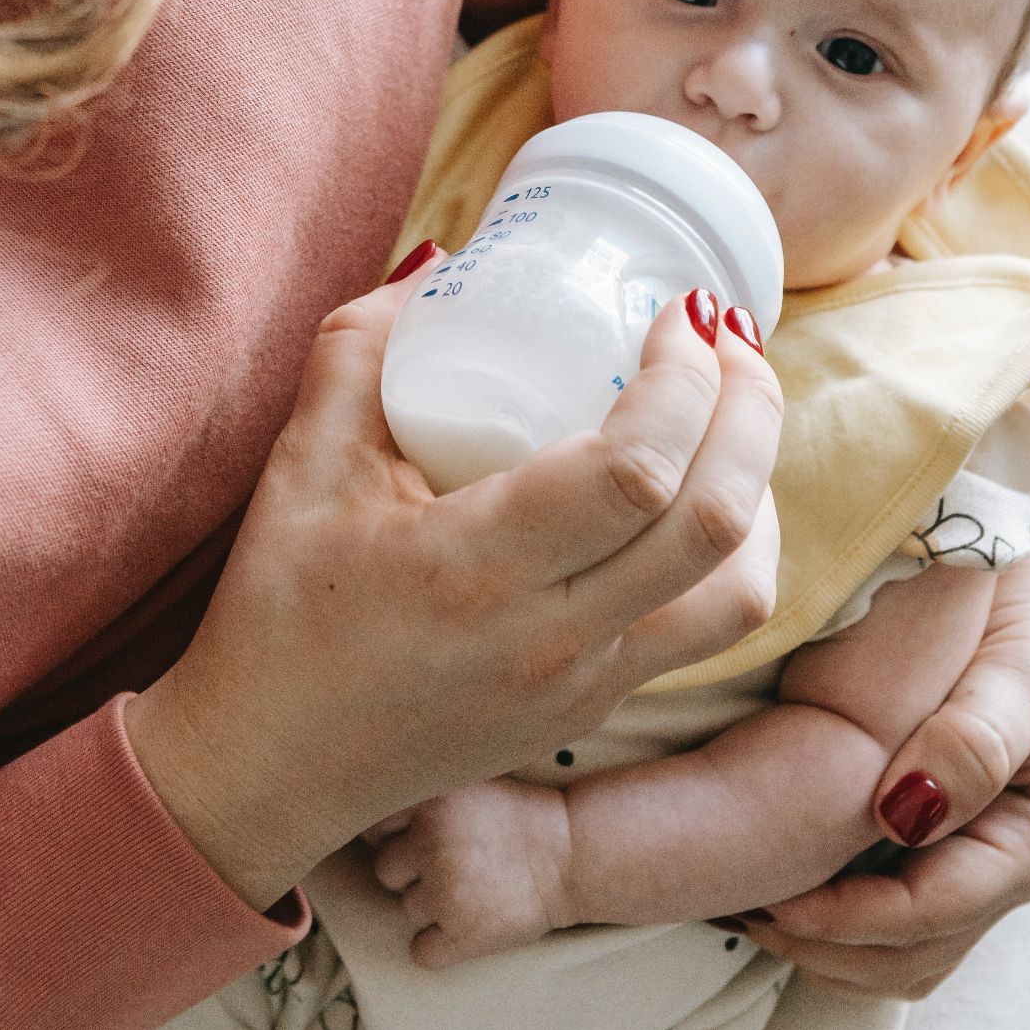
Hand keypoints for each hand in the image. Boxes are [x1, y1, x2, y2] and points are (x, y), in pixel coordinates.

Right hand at [125, 265, 781, 913]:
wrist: (270, 768)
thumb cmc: (280, 610)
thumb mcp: (302, 461)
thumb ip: (363, 345)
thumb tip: (441, 261)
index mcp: (479, 568)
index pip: (636, 471)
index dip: (684, 380)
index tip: (678, 314)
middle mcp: (553, 637)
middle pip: (718, 524)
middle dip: (752, 411)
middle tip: (731, 341)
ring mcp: (584, 686)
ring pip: (739, 591)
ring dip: (758, 489)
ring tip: (730, 415)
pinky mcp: (594, 712)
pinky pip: (707, 630)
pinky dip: (732, 551)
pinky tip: (697, 493)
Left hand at [367, 780, 573, 964]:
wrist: (570, 854)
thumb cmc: (516, 816)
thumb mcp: (467, 782)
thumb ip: (422, 795)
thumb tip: (371, 816)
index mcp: (429, 800)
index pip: (373, 827)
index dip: (394, 836)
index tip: (419, 837)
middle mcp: (430, 842)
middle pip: (386, 871)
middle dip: (414, 871)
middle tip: (454, 862)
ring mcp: (445, 890)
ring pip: (407, 909)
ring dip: (432, 905)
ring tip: (471, 887)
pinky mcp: (462, 934)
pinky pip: (421, 951)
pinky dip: (439, 945)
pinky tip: (466, 922)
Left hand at [742, 494, 1029, 999]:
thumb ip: (979, 737)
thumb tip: (904, 812)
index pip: (931, 915)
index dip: (849, 919)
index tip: (778, 899)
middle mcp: (1003, 861)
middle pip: (910, 951)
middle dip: (827, 945)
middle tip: (741, 907)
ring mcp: (974, 847)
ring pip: (899, 943)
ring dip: (827, 937)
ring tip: (749, 897)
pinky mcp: (944, 822)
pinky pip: (891, 892)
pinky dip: (836, 898)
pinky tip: (782, 859)